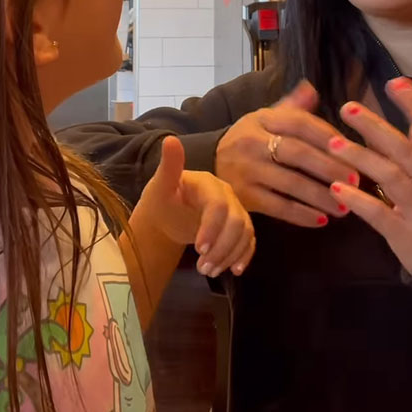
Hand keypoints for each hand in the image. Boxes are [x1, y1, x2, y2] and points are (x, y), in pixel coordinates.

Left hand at [142, 136, 255, 277]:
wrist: (166, 216)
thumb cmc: (162, 200)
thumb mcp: (161, 185)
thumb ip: (169, 166)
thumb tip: (170, 139)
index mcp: (209, 183)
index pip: (218, 205)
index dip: (212, 228)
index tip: (199, 249)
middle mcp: (227, 195)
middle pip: (236, 222)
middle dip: (221, 247)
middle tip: (202, 267)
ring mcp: (235, 211)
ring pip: (245, 233)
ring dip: (229, 255)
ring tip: (207, 271)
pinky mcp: (238, 227)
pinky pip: (249, 241)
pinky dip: (244, 256)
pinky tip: (233, 270)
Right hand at [215, 80, 358, 227]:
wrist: (207, 163)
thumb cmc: (249, 140)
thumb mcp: (265, 118)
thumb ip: (291, 107)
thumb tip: (312, 89)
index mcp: (262, 119)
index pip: (299, 122)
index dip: (327, 135)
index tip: (352, 148)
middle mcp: (252, 142)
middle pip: (297, 153)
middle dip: (329, 167)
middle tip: (356, 180)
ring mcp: (247, 170)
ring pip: (290, 183)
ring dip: (320, 196)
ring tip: (345, 207)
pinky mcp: (243, 196)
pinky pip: (278, 207)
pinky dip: (301, 215)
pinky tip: (321, 220)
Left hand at [327, 77, 411, 276]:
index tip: (394, 82)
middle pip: (406, 151)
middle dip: (376, 127)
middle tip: (348, 108)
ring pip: (391, 179)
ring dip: (361, 158)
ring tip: (333, 144)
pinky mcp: (406, 236)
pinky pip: (380, 215)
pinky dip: (358, 200)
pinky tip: (336, 188)